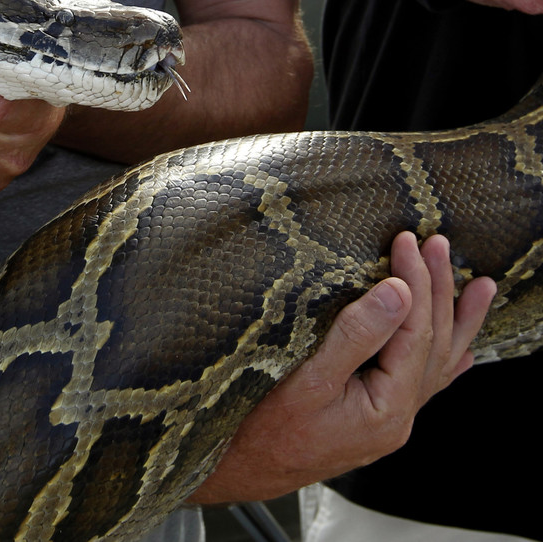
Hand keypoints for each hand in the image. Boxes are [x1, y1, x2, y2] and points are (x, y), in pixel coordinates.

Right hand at [188, 231, 496, 502]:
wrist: (236, 473)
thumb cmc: (260, 431)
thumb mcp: (305, 380)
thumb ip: (355, 337)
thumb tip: (398, 294)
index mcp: (386, 408)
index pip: (416, 332)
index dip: (415, 282)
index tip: (407, 242)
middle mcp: (397, 418)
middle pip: (433, 344)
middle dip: (438, 290)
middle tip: (438, 244)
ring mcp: (387, 421)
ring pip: (435, 364)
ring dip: (455, 321)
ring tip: (480, 288)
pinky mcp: (371, 420)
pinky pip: (420, 384)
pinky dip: (442, 360)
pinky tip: (459, 353)